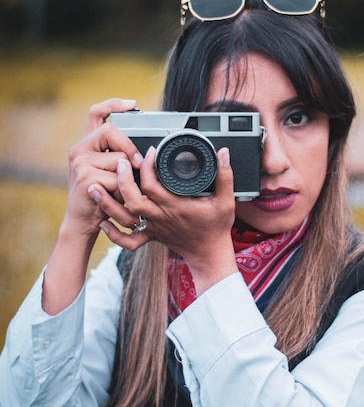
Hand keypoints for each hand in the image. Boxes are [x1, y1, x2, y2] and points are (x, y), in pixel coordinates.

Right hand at [62, 98, 143, 238]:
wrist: (82, 222)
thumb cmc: (102, 197)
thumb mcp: (111, 173)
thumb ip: (121, 158)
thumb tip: (147, 151)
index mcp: (87, 145)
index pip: (96, 113)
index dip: (113, 105)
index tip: (132, 104)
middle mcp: (80, 149)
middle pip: (112, 132)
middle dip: (129, 148)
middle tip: (139, 164)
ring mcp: (80, 162)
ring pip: (119, 158)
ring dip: (127, 178)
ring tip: (120, 191)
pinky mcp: (86, 176)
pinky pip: (117, 177)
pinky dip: (122, 191)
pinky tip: (114, 198)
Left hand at [91, 145, 238, 293]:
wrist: (210, 255)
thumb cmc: (217, 228)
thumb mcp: (226, 201)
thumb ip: (225, 176)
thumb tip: (223, 153)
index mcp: (176, 207)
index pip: (154, 185)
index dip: (148, 166)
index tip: (150, 151)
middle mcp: (161, 217)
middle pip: (133, 200)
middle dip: (122, 180)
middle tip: (119, 162)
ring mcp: (153, 228)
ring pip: (124, 218)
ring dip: (107, 203)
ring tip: (94, 186)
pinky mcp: (151, 236)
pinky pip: (128, 239)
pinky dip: (113, 234)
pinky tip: (103, 221)